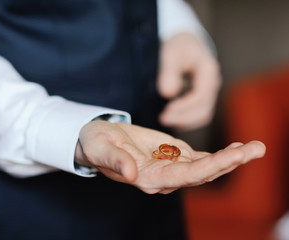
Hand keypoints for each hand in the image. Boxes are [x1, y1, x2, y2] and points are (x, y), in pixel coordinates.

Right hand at [75, 121, 265, 193]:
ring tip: (256, 147)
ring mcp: (170, 167)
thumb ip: (115, 160)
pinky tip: (239, 146)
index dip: (210, 167)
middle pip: (203, 174)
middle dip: (230, 162)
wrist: (98, 139)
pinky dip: (220, 153)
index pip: (184, 176)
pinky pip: (201, 158)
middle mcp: (164, 177)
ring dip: (232, 158)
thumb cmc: (96, 143)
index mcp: (148, 178)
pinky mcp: (173, 155)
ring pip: (206, 167)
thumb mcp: (100, 148)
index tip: (234, 155)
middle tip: (257, 148)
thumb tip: (131, 173)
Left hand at [157, 33, 220, 130]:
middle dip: (183, 118)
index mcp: (209, 70)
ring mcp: (210, 92)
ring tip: (164, 120)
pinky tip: (170, 119)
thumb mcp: (170, 53)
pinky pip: (198, 114)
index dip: (184, 106)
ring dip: (184, 122)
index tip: (166, 110)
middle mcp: (213, 83)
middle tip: (162, 119)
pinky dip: (185, 120)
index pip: (201, 95)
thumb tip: (168, 94)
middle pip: (204, 109)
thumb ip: (168, 73)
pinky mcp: (203, 98)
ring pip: (203, 115)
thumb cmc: (177, 46)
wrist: (184, 42)